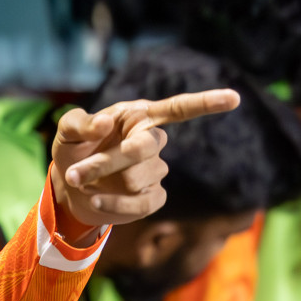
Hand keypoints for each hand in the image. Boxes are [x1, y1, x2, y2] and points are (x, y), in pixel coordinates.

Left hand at [49, 90, 239, 234]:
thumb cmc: (73, 150)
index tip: (234, 97)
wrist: (70, 186)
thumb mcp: (66, 132)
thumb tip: (105, 122)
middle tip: (74, 173)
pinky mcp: (153, 197)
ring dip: (100, 182)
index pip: (177, 109)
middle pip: (142, 149)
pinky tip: (95, 199)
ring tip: (82, 179)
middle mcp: (152, 141)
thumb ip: (80, 123)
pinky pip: (141, 203)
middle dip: (104, 163)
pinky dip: (112, 203)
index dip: (205, 103)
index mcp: (138, 117)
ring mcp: (156, 170)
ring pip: (135, 178)